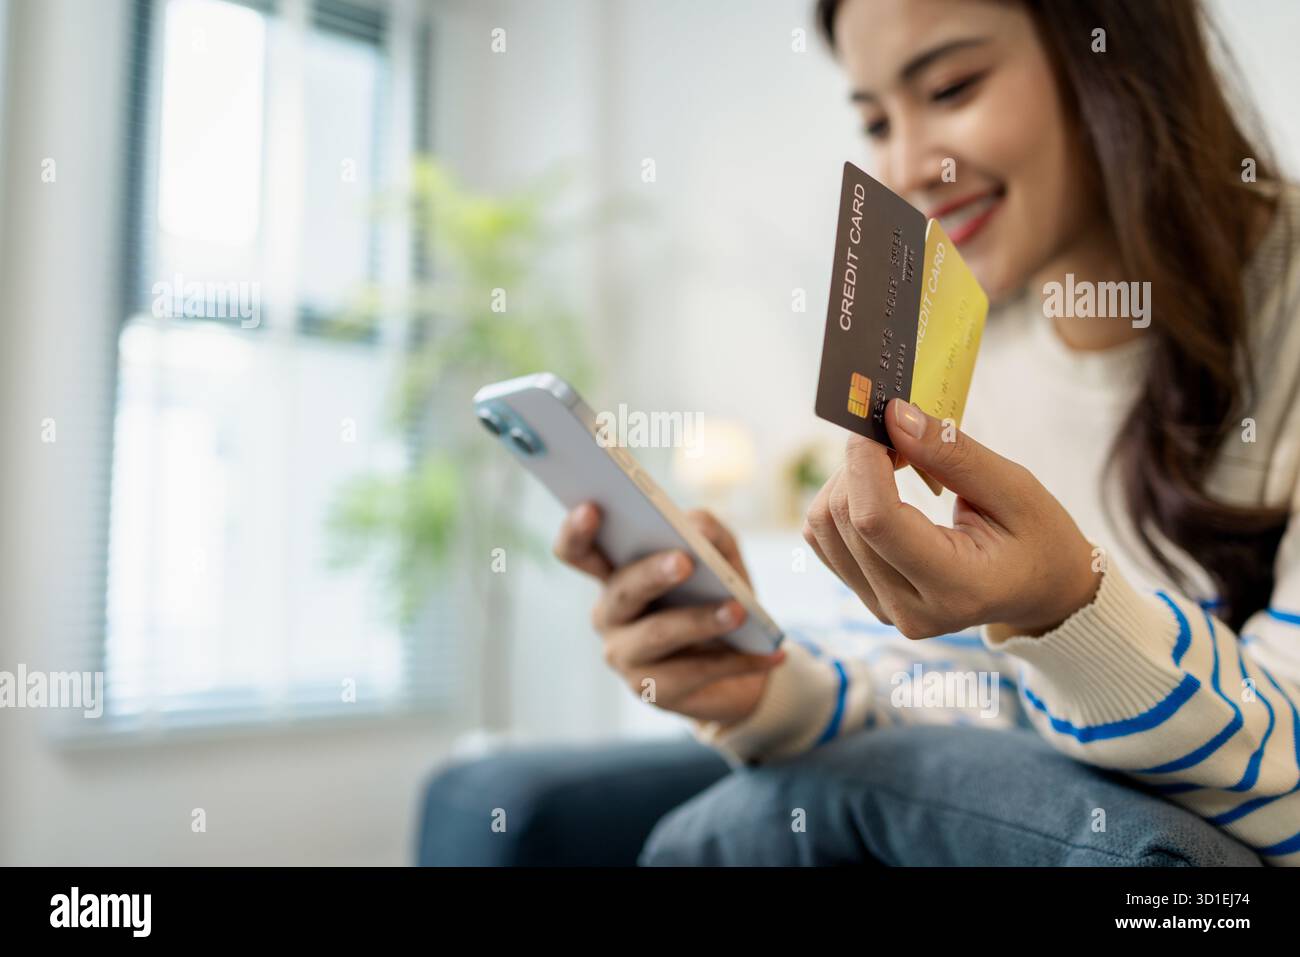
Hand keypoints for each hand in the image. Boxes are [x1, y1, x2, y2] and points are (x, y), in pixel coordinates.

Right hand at [553, 503, 785, 723]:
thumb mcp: (720, 558)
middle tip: (683, 561)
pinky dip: (739, 661)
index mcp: (615, 573)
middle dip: (651, 574)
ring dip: (698, 621)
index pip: (577, 551)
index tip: (592, 508)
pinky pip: (695, 672)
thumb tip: (695, 525)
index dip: (577, 531)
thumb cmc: (717, 595)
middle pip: (621, 590)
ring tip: (736, 611)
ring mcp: (625, 655)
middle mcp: (609, 613)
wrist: (739, 661)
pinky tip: (773, 654)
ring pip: (657, 635)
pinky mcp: (654, 691)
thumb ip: (708, 531)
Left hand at [803, 398, 1100, 638]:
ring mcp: (882, 608)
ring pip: (823, 527)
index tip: (881, 419)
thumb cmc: (1037, 538)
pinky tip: (881, 489)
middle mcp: (909, 609)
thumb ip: (952, 453)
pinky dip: (843, 501)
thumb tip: (895, 416)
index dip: (864, 460)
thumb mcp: (1014, 488)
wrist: (1039, 589)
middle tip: (899, 435)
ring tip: (895, 463)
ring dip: (847, 479)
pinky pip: (824, 539)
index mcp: (955, 588)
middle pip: (844, 520)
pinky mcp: (865, 597)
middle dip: (859, 462)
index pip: (876, 521)